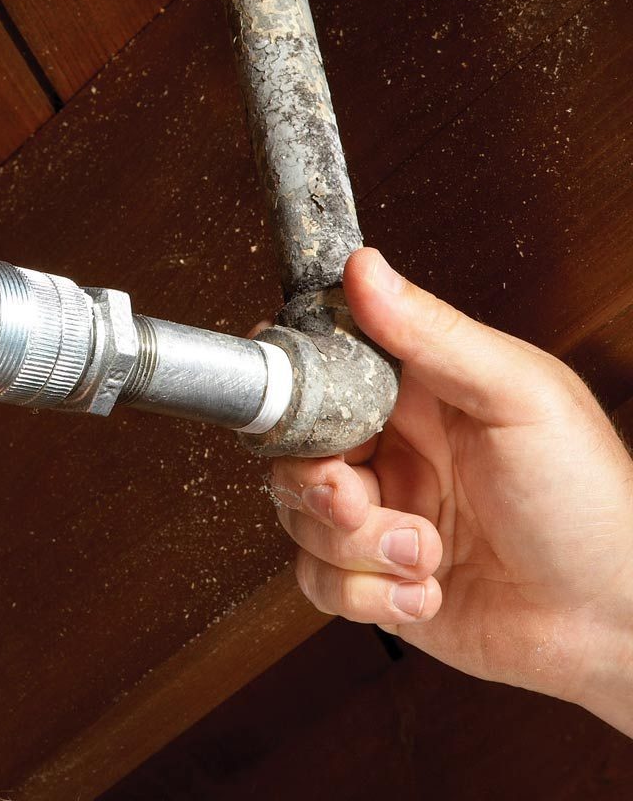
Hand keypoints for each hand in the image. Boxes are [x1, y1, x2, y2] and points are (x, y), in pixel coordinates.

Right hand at [269, 248, 632, 734]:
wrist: (616, 624)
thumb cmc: (591, 502)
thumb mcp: (518, 397)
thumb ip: (434, 332)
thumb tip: (366, 268)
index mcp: (415, 390)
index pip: (321, 366)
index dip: (295, 388)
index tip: (298, 409)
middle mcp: (390, 448)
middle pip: (292, 448)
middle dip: (316, 482)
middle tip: (357, 496)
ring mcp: (380, 514)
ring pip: (300, 517)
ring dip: (358, 546)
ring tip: (425, 550)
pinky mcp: (375, 578)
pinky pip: (319, 582)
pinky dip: (368, 593)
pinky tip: (424, 587)